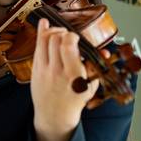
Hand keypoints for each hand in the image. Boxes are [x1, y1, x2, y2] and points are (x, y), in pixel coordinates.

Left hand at [30, 18, 98, 137]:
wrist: (55, 115)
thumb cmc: (74, 100)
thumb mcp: (90, 85)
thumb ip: (97, 66)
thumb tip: (105, 52)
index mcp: (72, 74)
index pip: (68, 46)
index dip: (71, 36)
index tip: (76, 37)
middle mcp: (56, 71)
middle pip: (55, 40)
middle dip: (63, 32)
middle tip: (68, 35)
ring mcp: (43, 70)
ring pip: (44, 41)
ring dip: (52, 31)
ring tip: (59, 32)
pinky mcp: (35, 70)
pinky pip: (36, 48)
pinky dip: (40, 34)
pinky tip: (44, 25)